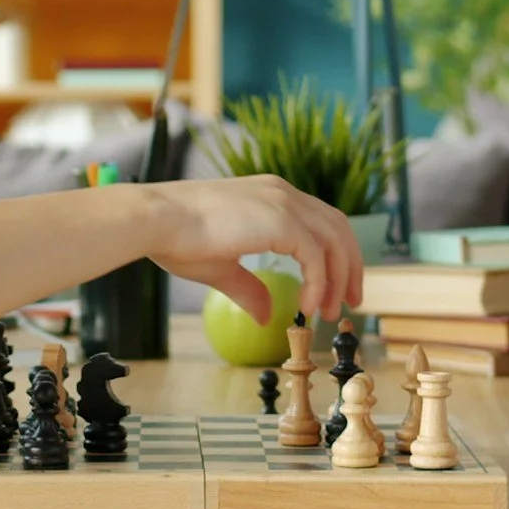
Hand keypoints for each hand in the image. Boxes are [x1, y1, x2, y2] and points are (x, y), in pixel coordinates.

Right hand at [141, 175, 364, 324]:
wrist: (156, 220)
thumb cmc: (177, 239)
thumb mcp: (221, 268)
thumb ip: (249, 288)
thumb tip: (268, 315)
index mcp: (270, 195)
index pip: (321, 221)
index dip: (336, 254)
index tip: (339, 287)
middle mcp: (282, 193)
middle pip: (338, 228)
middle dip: (350, 266)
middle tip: (351, 301)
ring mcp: (284, 203)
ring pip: (335, 240)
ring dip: (339, 278)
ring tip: (331, 309)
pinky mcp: (281, 220)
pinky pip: (316, 256)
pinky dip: (319, 282)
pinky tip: (308, 305)